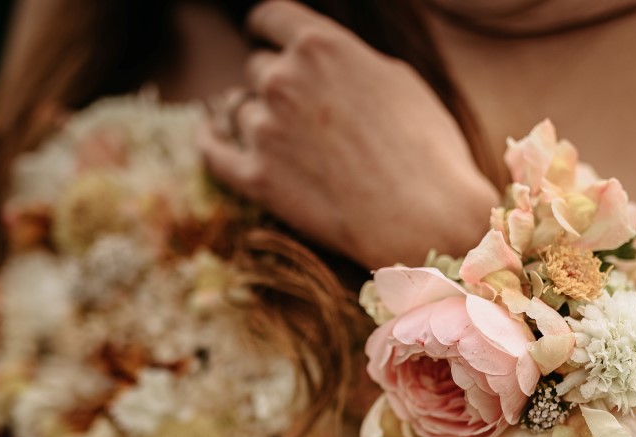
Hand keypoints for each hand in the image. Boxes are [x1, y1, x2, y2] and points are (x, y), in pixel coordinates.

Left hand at [199, 0, 498, 268]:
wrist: (423, 218)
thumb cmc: (427, 152)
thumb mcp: (397, 81)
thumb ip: (349, 62)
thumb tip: (325, 64)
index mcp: (321, 46)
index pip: (270, 17)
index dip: (266, 28)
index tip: (264, 37)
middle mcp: (284, 79)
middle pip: (259, 69)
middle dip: (278, 86)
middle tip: (306, 115)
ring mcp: (265, 129)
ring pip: (242, 112)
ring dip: (262, 122)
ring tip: (300, 149)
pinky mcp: (255, 177)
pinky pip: (212, 151)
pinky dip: (209, 141)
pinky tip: (208, 135)